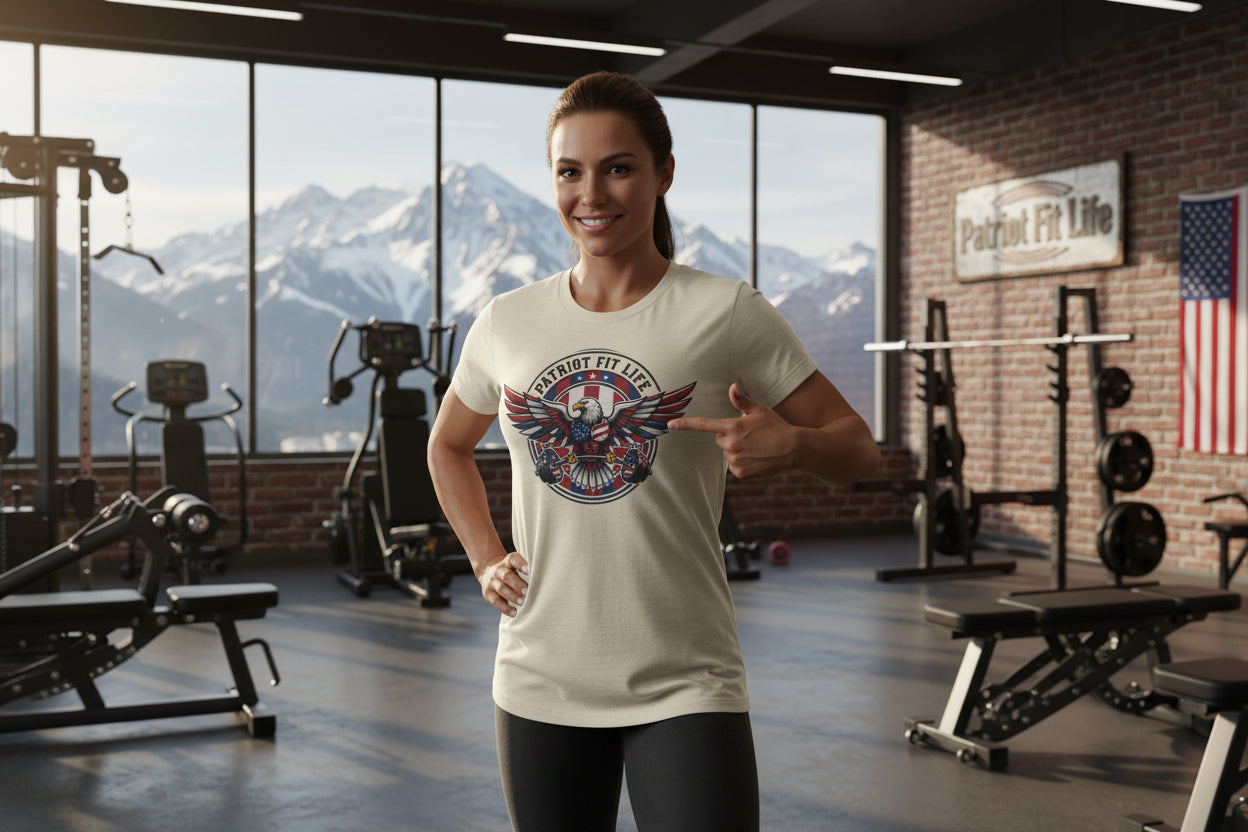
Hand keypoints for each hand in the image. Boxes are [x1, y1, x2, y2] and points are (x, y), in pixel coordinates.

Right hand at [478, 551, 529, 616]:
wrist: (488, 573)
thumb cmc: (510, 572)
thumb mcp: (515, 566)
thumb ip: (525, 571)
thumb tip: (542, 582)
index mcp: (507, 562)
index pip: (513, 559)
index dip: (520, 564)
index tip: (528, 570)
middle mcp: (498, 570)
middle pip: (506, 576)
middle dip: (517, 584)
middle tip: (527, 592)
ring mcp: (492, 582)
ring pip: (501, 588)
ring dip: (512, 596)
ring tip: (522, 602)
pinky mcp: (488, 594)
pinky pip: (496, 601)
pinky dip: (505, 608)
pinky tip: (514, 612)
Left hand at [669, 383, 796, 479]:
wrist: (793, 449)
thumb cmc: (776, 426)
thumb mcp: (759, 410)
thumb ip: (741, 401)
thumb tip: (731, 386)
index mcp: (732, 427)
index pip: (703, 425)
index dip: (685, 424)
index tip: (670, 425)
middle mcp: (730, 445)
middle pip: (719, 439)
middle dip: (730, 436)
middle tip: (749, 435)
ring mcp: (735, 460)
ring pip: (727, 453)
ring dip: (737, 450)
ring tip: (756, 446)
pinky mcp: (741, 473)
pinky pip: (735, 466)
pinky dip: (743, 462)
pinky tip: (757, 457)